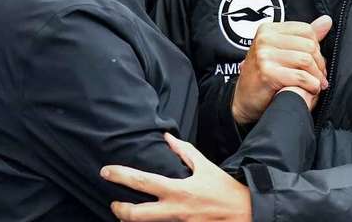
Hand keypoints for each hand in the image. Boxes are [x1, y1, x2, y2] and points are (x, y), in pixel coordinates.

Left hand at [102, 133, 251, 221]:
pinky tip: (151, 219)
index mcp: (178, 190)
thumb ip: (184, 152)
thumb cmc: (226, 190)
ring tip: (127, 213)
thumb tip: (167, 138)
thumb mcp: (205, 166)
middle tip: (112, 203)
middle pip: (136, 215)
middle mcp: (175, 211)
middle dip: (119, 209)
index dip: (121, 176)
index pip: (142, 182)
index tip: (106, 172)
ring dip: (133, 220)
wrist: (246, 214)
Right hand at [232, 15, 331, 124]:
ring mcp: (264, 55)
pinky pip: (301, 76)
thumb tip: (327, 20)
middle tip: (320, 76)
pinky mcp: (267, 73)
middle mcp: (264, 39)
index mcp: (268, 30)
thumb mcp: (281, 51)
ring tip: (317, 84)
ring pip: (306, 60)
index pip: (306, 30)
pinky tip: (311, 90)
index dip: (317, 47)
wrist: (244, 100)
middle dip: (319, 64)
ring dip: (317, 76)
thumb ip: (304, 36)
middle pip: (309, 45)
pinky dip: (311, 85)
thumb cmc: (263, 75)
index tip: (317, 62)